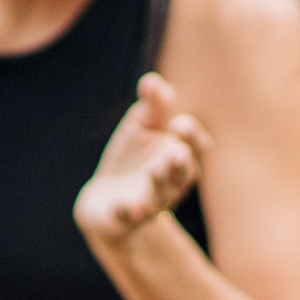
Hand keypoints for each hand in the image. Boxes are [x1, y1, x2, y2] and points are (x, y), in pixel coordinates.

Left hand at [75, 73, 213, 244]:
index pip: (196, 147)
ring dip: (159, 182)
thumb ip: (151, 106)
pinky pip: (128, 218)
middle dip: (181, 162)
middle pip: (183, 174)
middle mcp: (170, 184)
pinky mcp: (124, 219)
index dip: (191, 136)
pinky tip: (125, 204)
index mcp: (180, 158)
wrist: (103, 199)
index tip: (178, 123)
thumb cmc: (131, 158)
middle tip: (176, 150)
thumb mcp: (141, 127)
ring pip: (160, 196)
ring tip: (156, 167)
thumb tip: (152, 81)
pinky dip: (128, 213)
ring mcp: (149, 203)